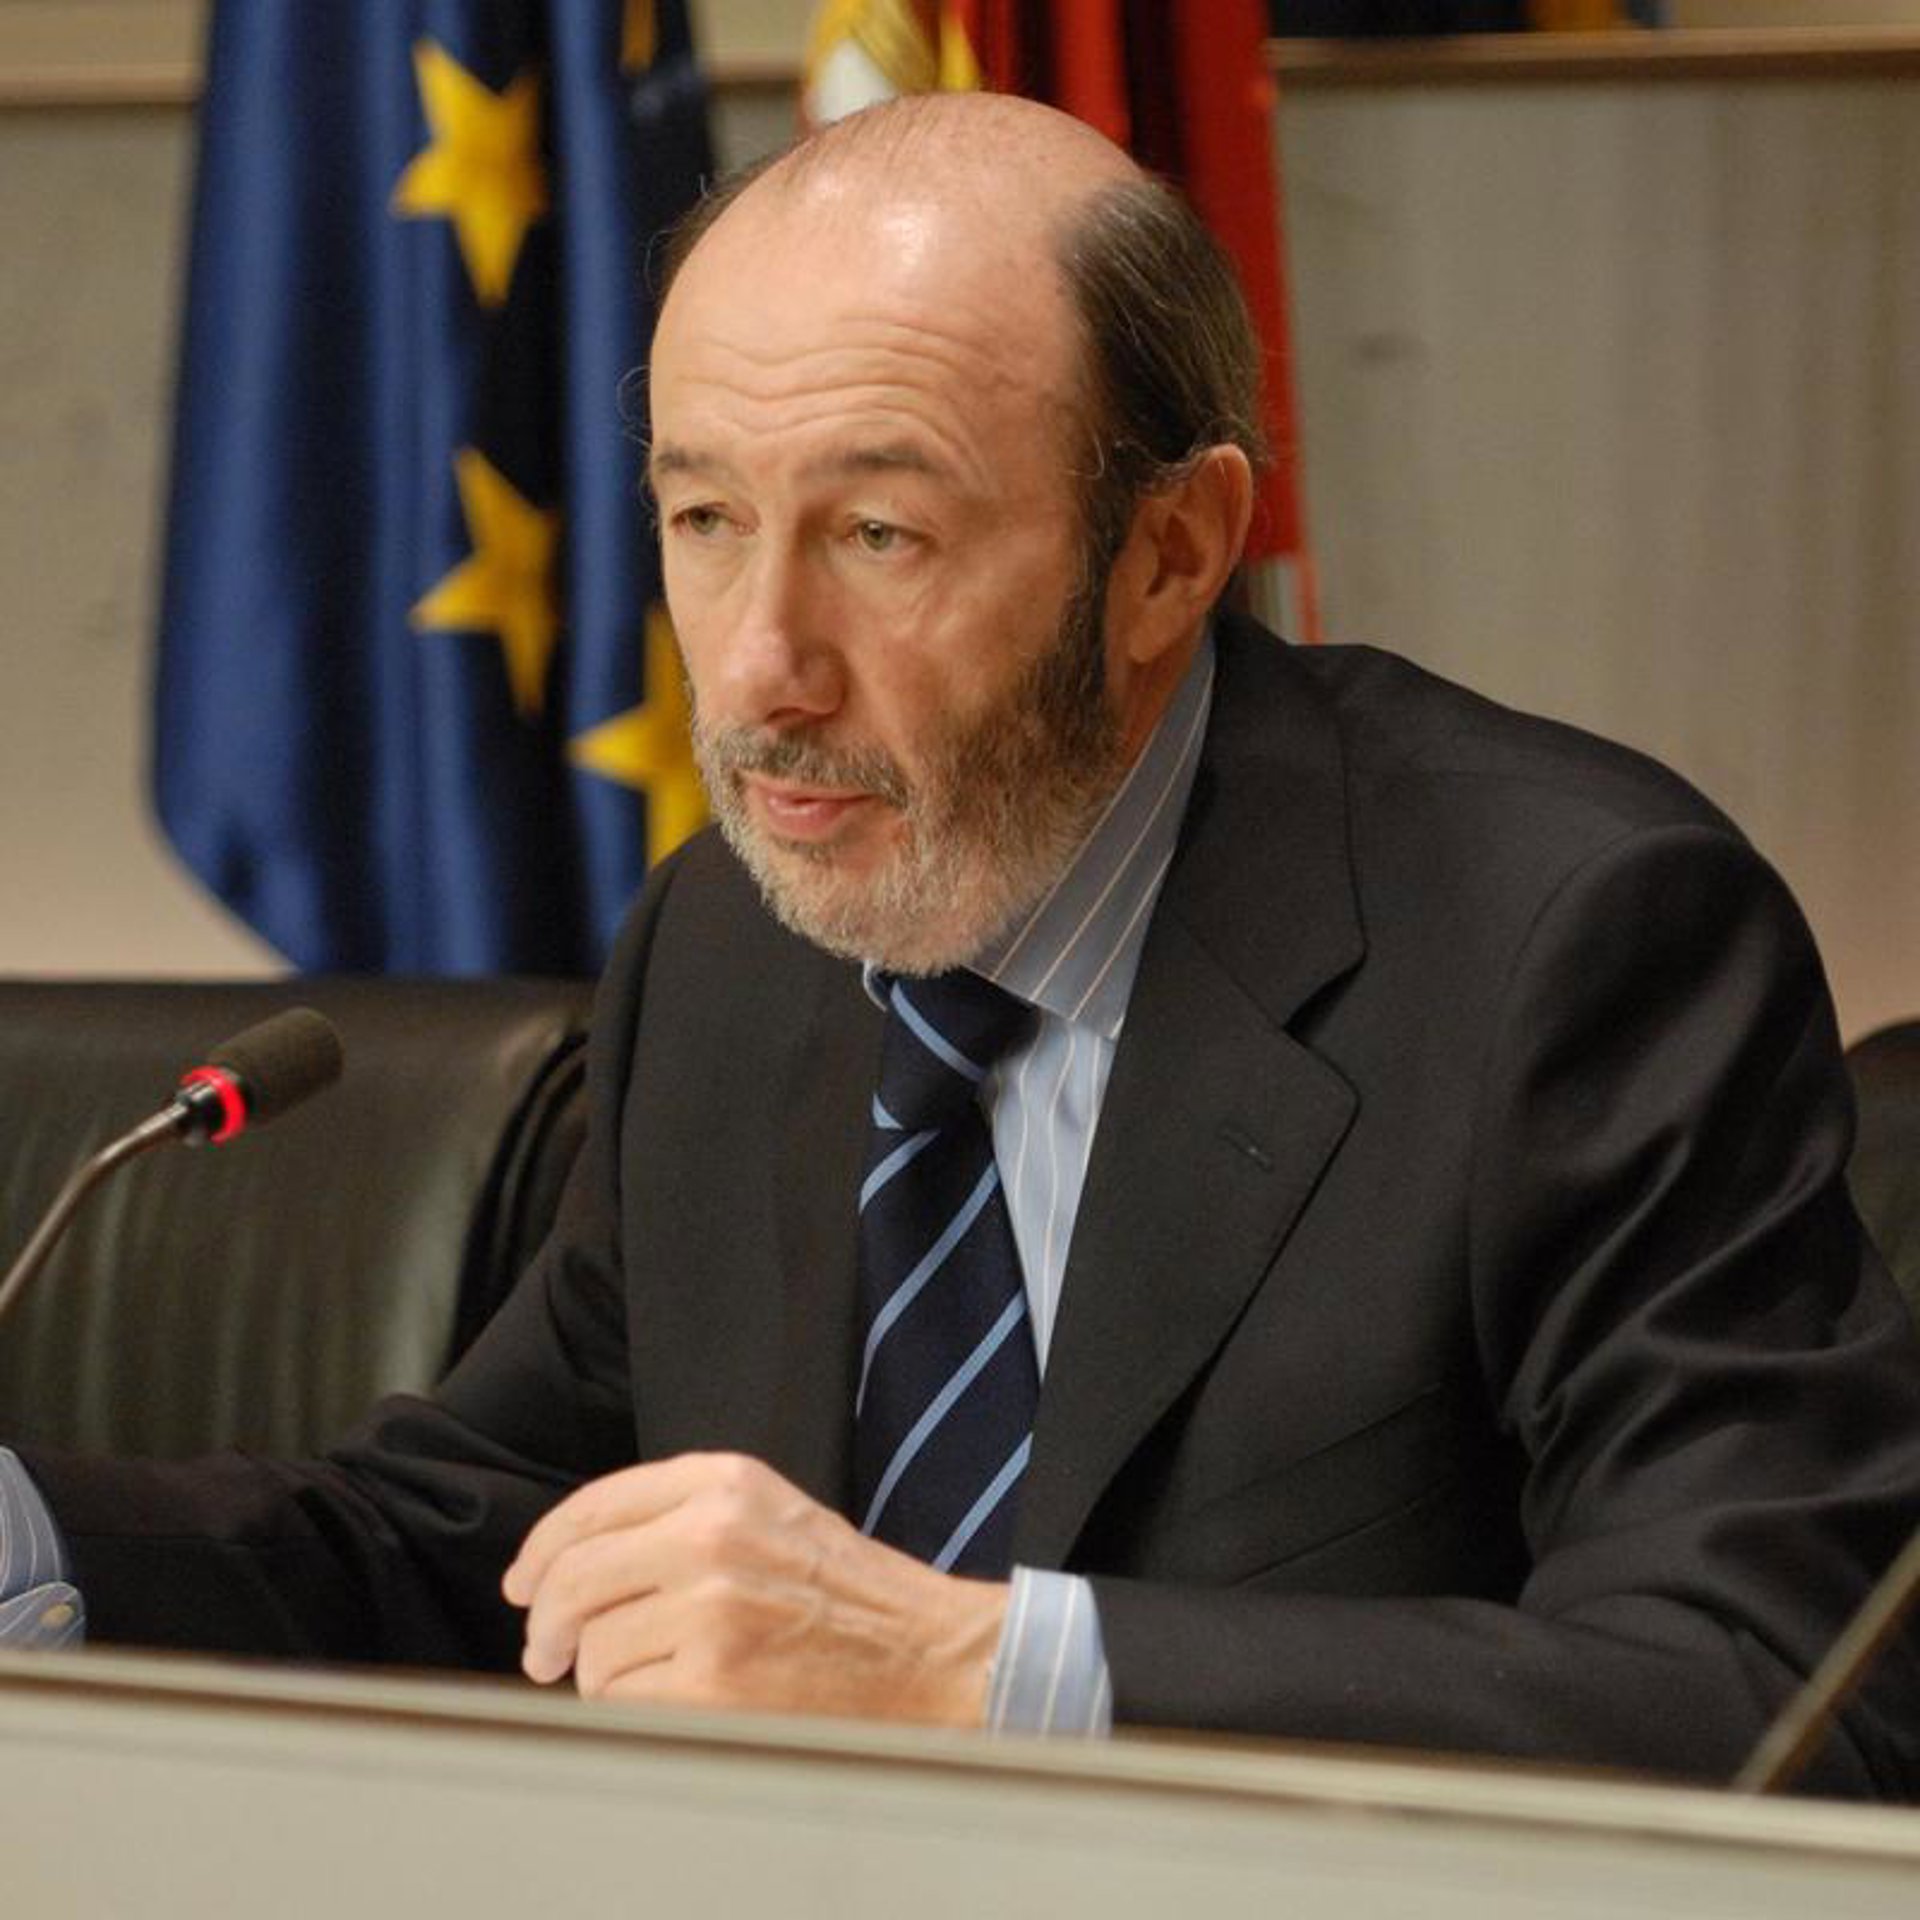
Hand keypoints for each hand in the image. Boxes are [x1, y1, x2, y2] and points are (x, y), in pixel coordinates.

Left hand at [501, 1452, 1008, 1722]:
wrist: (924, 1652)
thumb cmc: (845, 1592)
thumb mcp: (768, 1512)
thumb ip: (677, 1515)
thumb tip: (568, 1565)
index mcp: (724, 1482)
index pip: (593, 1507)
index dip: (541, 1552)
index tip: (524, 1584)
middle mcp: (710, 1534)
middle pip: (572, 1578)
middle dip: (546, 1624)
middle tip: (544, 1653)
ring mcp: (710, 1609)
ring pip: (592, 1649)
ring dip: (604, 1675)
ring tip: (657, 1676)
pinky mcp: (713, 1682)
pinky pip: (621, 1701)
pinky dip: (634, 1710)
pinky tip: (677, 1700)